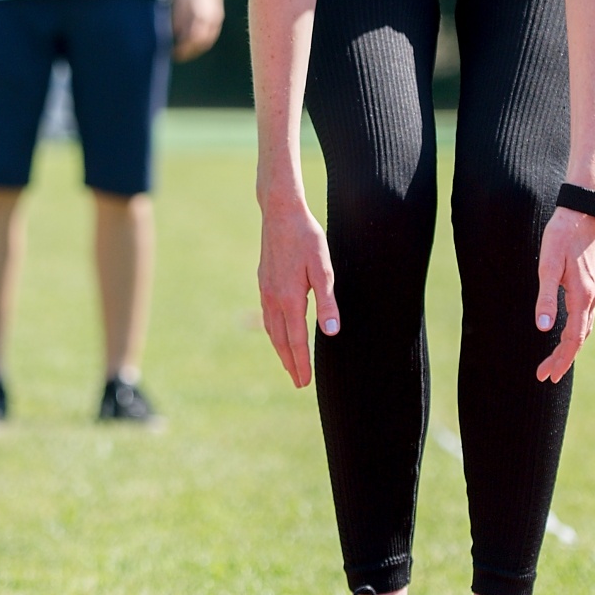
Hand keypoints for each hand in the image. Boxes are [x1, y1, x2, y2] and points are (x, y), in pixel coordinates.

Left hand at [171, 0, 223, 59]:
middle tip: (177, 55)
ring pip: (208, 40)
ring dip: (197, 47)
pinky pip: (212, 33)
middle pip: (201, 43)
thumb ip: (178, 21)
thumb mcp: (179, 2)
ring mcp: (217, 17)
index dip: (183, 50)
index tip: (172, 53)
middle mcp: (212, 19)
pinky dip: (203, 39)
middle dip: (189, 51)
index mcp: (201, 15)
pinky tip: (192, 39)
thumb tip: (174, 37)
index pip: (192, 40)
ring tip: (184, 49)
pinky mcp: (219, 15)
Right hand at [258, 193, 338, 387]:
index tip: (305, 382)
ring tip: (288, 363)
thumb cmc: (306, 237)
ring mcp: (265, 289)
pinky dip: (273, 331)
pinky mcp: (263, 281)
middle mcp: (273, 298)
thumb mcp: (323, 268)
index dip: (301, 363)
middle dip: (289, 362)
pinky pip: (267, 315)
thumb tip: (332, 331)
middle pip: (280, 339)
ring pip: (271, 328)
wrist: (280, 212)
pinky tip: (277, 331)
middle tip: (298, 382)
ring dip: (280, 348)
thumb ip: (327, 302)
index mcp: (289, 298)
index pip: (296, 340)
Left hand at [535, 206, 594, 382]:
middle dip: (563, 359)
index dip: (560, 359)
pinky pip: (585, 317)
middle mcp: (592, 296)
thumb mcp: (548, 265)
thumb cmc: (560, 236)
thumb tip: (543, 328)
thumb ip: (546, 297)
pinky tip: (566, 334)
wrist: (582, 212)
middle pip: (580, 338)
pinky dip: (576, 332)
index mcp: (582, 295)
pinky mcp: (592, 284)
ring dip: (570, 347)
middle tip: (546, 376)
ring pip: (584, 328)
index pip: (573, 338)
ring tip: (554, 362)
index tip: (546, 375)